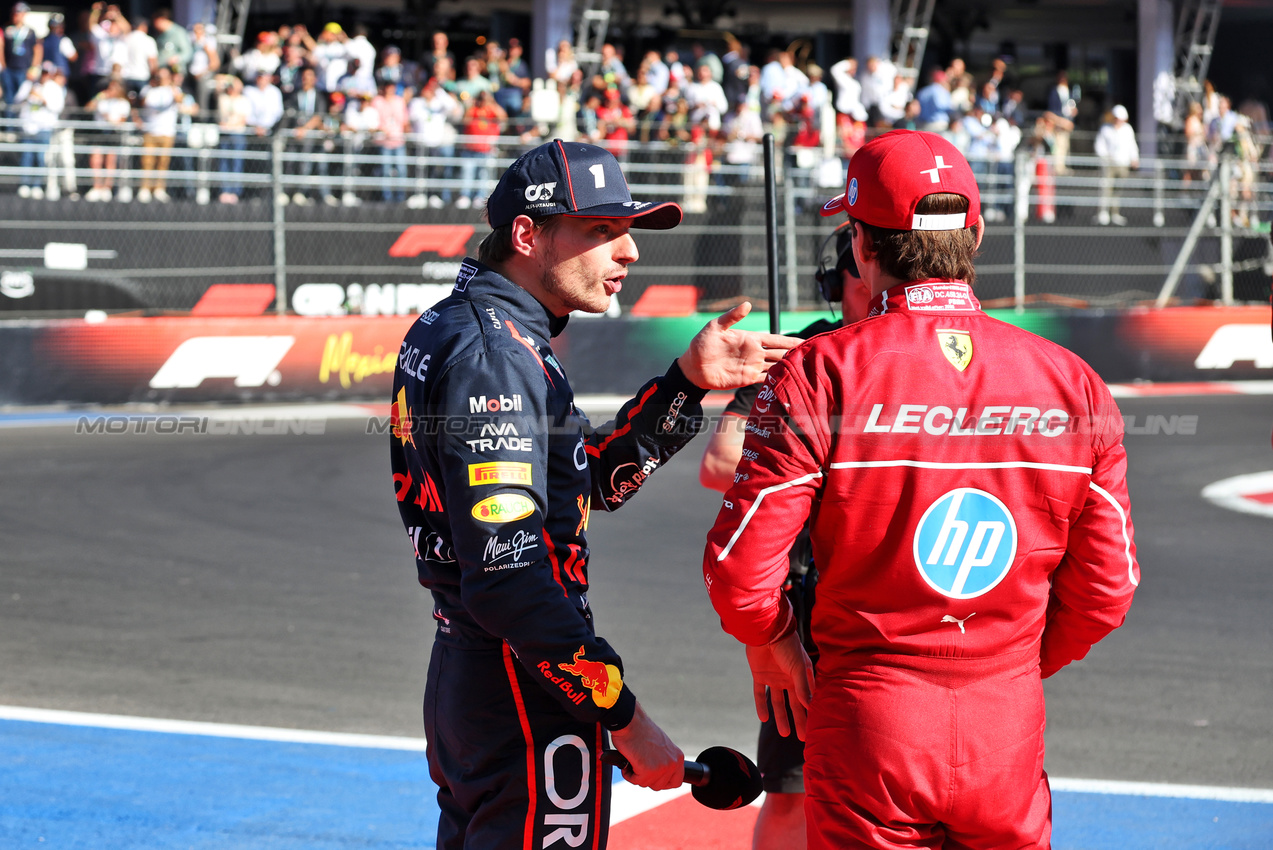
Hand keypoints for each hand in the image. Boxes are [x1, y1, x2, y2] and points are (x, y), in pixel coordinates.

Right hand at [608, 701, 683, 790]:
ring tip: (633, 760)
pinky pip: (635, 781)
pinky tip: (628, 761)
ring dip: (637, 775)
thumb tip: (658, 774)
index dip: (663, 782)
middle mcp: (673, 763)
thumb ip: (663, 760)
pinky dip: (628, 774)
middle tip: (639, 764)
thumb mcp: (661, 746)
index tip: (653, 778)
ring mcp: (661, 768)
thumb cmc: (641, 730)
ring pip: (647, 784)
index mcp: (678, 757)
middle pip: (660, 786)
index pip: (676, 782)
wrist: (630, 721)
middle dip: (647, 778)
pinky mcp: (648, 771)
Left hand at [678, 302, 801, 389]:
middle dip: (794, 354)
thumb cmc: (701, 344)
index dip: (789, 340)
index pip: (775, 338)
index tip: (804, 341)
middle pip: (780, 353)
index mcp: (749, 338)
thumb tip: (748, 304)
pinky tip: (788, 381)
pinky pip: (766, 379)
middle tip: (812, 356)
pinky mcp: (747, 379)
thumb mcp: (715, 327)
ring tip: (805, 369)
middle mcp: (754, 352)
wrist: (692, 368)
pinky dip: (777, 380)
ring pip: (776, 366)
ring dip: (789, 367)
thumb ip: (732, 317)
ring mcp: (752, 366)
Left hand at [746, 629, 812, 740]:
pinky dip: (761, 706)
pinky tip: (763, 718)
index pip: (809, 697)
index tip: (817, 727)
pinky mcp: (759, 675)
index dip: (812, 711)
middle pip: (795, 704)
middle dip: (799, 720)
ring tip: (784, 733)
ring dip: (781, 717)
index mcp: (802, 675)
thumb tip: (810, 707)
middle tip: (803, 738)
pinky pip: (760, 694)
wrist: (765, 630)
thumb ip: (802, 687)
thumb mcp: (797, 667)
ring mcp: (774, 678)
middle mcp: (789, 678)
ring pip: (778, 702)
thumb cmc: (786, 645)